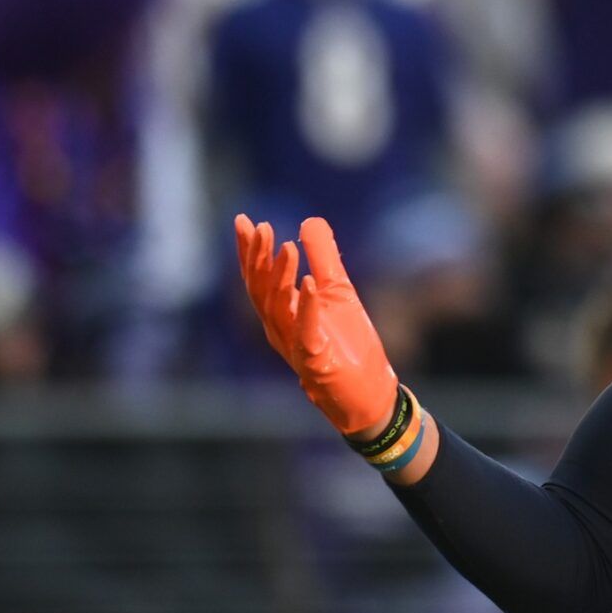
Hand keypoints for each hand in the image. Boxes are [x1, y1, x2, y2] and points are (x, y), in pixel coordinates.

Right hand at [235, 214, 397, 436]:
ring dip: (281, 276)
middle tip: (260, 227)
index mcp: (282, 313)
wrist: (368, 393)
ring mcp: (295, 346)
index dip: (249, 251)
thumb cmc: (348, 344)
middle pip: (260, 290)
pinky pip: (307, 332)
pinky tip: (310, 283)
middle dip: (257, 258)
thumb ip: (324, 258)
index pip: (258, 278)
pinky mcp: (316, 361)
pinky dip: (307, 307)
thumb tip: (309, 221)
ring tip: (287, 246)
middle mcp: (280, 330)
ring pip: (278, 309)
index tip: (243, 220)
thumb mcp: (339, 292)